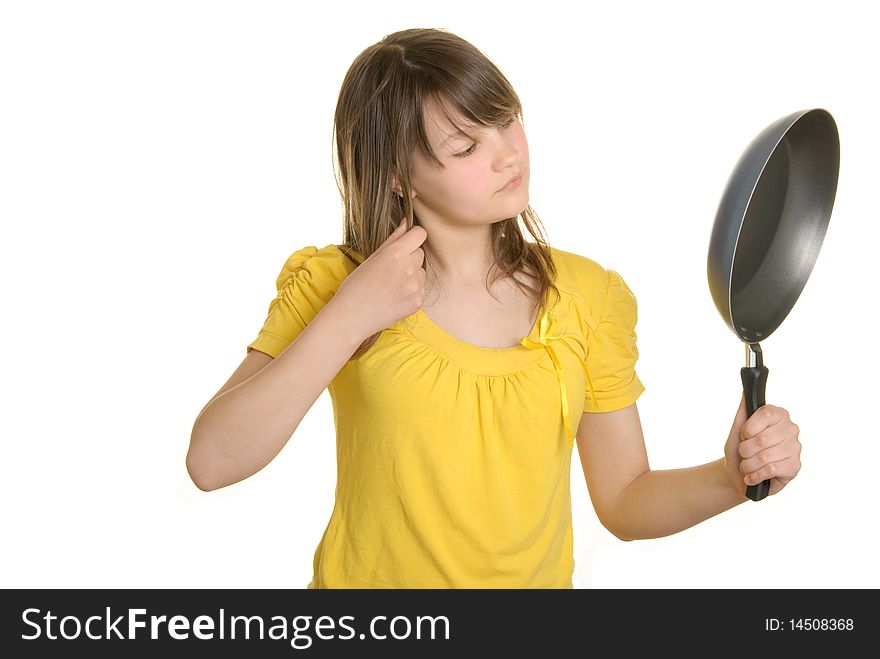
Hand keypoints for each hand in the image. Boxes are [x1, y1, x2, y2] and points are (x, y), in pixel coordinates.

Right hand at [332, 217, 427, 340]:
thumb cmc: (356, 286)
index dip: (413, 236)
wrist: (351, 317)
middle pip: (420, 253)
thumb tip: (406, 222)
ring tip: (391, 285)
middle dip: (410, 257)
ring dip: (412, 275)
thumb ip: (393, 239)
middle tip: (391, 269)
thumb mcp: (371, 258)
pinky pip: (421, 289)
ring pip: (422, 272)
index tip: (406, 243)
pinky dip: (412, 291)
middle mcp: (408, 268)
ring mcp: (415, 287)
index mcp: (395, 253)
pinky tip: (395, 296)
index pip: (420, 234)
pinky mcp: (418, 302)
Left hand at [723, 395, 801, 498]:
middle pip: (763, 439)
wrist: (737, 476)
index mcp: (779, 415)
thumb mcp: (736, 429)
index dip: (749, 428)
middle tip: (744, 453)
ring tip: (747, 466)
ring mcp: (795, 448)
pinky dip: (755, 475)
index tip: (744, 435)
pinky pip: (771, 469)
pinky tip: (753, 476)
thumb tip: (745, 392)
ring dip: (748, 465)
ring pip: (765, 456)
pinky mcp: (795, 467)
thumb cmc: (738, 451)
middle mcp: (791, 429)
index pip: (765, 414)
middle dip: (745, 450)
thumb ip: (743, 411)